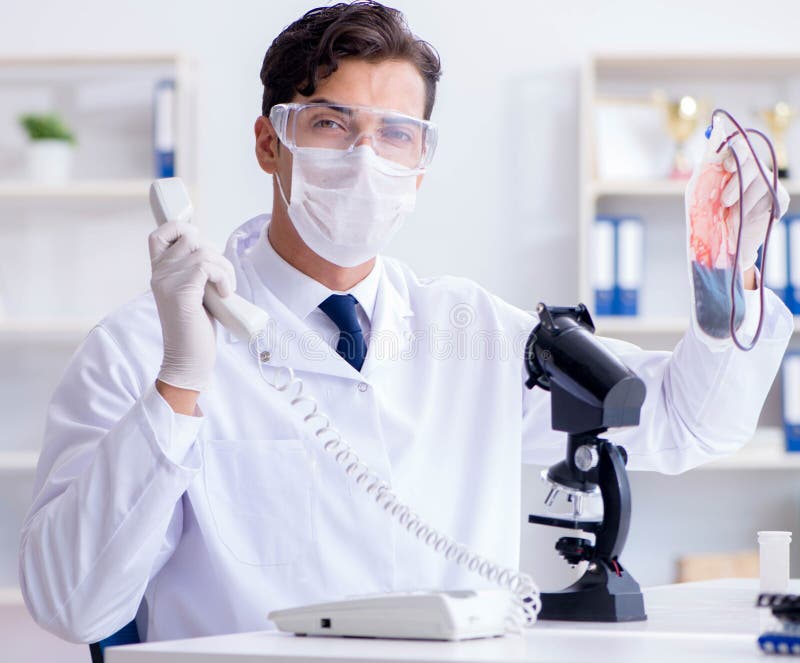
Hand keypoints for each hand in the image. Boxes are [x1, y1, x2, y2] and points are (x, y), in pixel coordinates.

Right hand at [149, 220, 235, 391]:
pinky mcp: (180, 291)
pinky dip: (223, 276)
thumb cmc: (195, 329)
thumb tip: (214, 251)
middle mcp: (159, 273)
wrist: (188, 360)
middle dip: (216, 254)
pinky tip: (225, 294)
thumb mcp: (195, 293)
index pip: (161, 233)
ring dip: (224, 267)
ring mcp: (167, 281)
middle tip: (222, 279)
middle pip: (191, 237)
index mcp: (160, 272)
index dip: (182, 228)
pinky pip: (207, 265)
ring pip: (203, 251)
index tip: (203, 247)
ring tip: (226, 289)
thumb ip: (196, 272)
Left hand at [719, 137, 789, 269]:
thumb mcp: (700, 192)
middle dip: (738, 179)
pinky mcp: (778, 197)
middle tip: (724, 201)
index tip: (726, 165)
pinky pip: (773, 193)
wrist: (722, 244)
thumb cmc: (709, 215)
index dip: (735, 150)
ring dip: (744, 196)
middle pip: (752, 160)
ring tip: (730, 211)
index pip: (738, 146)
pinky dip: (755, 205)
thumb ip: (706, 167)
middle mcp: (751, 169)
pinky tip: (744, 216)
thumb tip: (715, 137)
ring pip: (761, 177)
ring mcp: (766, 182)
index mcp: (731, 164)